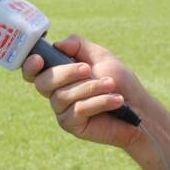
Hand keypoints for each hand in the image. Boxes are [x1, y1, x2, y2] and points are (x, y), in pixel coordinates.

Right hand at [22, 35, 146, 148]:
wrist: (139, 107)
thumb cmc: (120, 81)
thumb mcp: (100, 56)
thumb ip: (79, 46)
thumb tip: (57, 44)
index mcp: (60, 74)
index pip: (34, 71)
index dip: (30, 66)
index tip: (39, 59)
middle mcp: (56, 93)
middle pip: (43, 82)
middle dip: (65, 73)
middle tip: (88, 69)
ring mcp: (62, 110)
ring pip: (62, 96)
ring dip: (90, 87)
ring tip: (111, 85)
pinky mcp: (73, 125)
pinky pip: (78, 110)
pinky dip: (99, 101)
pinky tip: (116, 100)